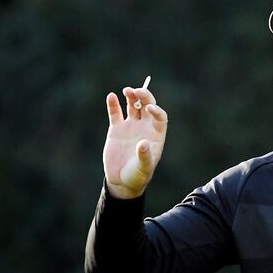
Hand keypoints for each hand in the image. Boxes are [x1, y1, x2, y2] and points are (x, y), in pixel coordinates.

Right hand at [102, 84, 167, 198]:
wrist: (121, 181)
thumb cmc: (137, 176)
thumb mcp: (143, 169)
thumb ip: (144, 156)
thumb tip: (143, 143)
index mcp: (156, 135)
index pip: (160, 117)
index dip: (156, 110)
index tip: (149, 108)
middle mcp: (145, 127)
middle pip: (147, 106)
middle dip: (144, 97)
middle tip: (137, 91)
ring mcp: (131, 126)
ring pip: (133, 106)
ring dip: (131, 96)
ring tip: (127, 90)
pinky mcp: (116, 129)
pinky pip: (115, 113)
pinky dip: (113, 104)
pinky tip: (112, 96)